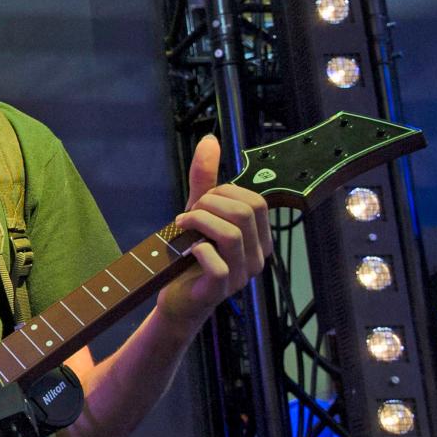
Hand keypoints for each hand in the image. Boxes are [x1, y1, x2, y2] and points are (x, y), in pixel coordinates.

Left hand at [155, 134, 271, 327]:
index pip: (256, 201)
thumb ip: (206, 179)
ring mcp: (242, 275)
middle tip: (189, 213)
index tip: (201, 201)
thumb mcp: (199, 211)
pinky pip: (216, 264)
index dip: (225, 193)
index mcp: (259, 236)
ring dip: (199, 221)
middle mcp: (258, 256)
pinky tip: (187, 249)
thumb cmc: (191, 254)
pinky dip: (197, 249)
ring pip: (231, 234)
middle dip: (210, 204)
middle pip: (246, 212)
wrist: (178, 296)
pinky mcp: (221, 290)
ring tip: (183, 225)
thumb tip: (210, 140)